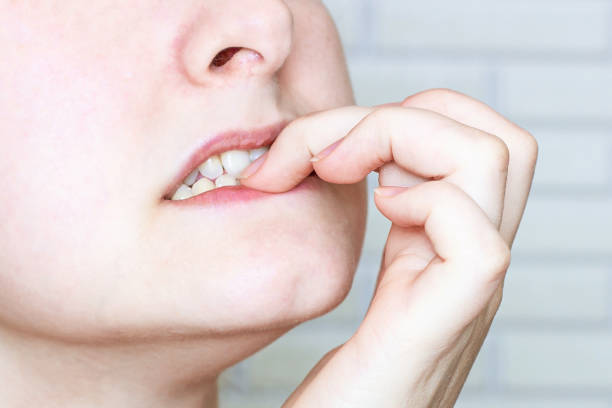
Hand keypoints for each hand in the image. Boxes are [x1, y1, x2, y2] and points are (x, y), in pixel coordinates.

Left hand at [240, 89, 537, 406]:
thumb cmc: (336, 380)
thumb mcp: (359, 276)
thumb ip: (377, 226)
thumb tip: (337, 158)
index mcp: (448, 244)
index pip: (480, 140)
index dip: (414, 115)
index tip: (338, 150)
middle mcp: (471, 260)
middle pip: (502, 140)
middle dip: (409, 113)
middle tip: (338, 153)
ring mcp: (470, 292)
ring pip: (497, 164)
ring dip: (401, 138)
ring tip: (342, 171)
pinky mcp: (445, 326)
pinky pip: (477, 243)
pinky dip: (424, 204)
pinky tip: (379, 217)